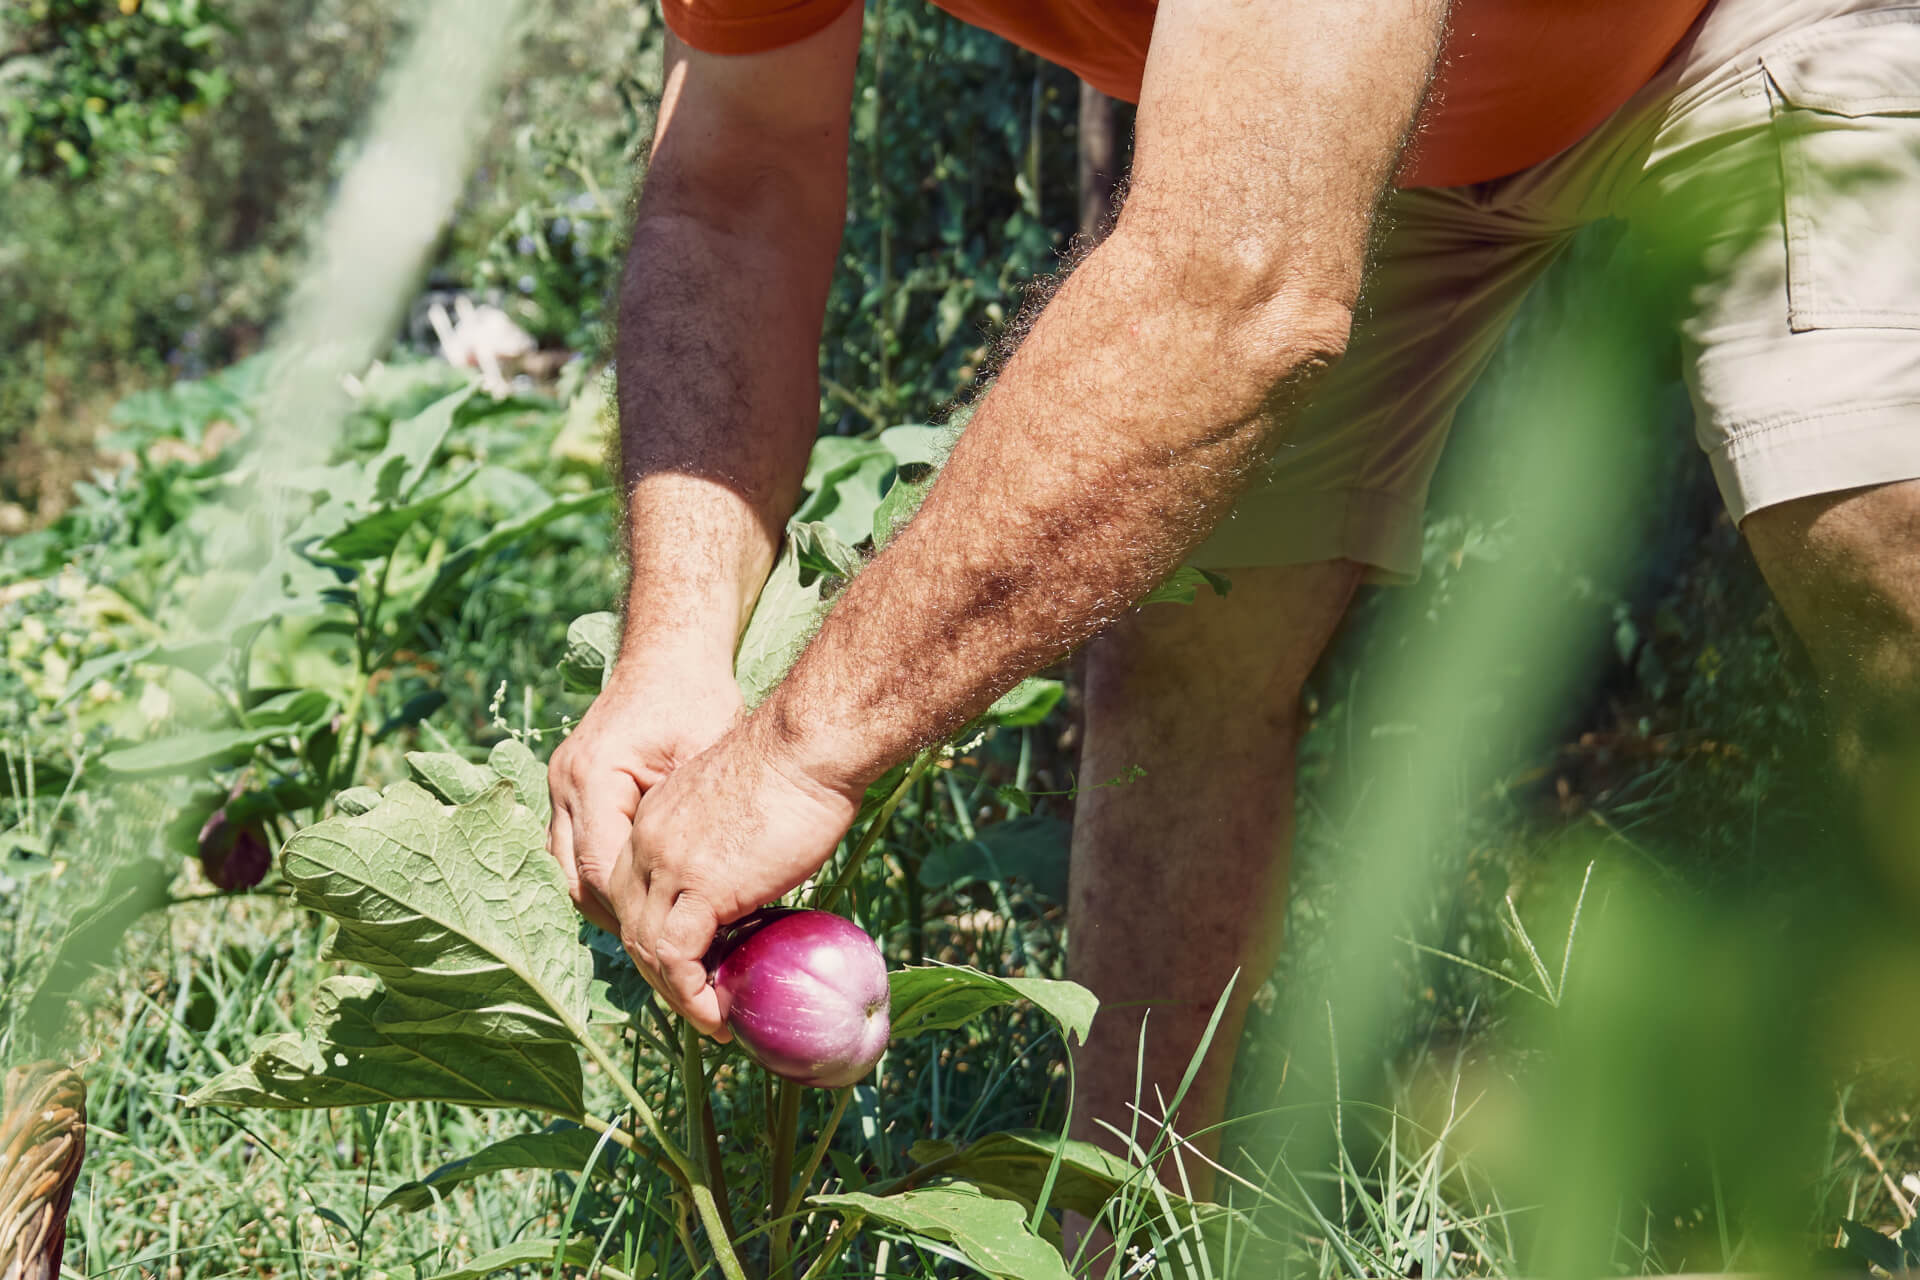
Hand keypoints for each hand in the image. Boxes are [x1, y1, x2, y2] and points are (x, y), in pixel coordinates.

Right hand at [546, 647, 743, 932]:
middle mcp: (564, 785)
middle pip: (577, 881)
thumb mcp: (707, 754)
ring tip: (660, 937)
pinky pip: (578, 853)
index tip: (676, 950)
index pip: (603, 871)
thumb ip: (695, 821)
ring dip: (611, 907)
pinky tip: (647, 900)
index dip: (638, 917)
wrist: (670, 653)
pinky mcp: (573, 791)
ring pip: (571, 873)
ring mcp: (561, 788)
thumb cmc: (696, 697)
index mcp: (592, 776)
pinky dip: (607, 881)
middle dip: (622, 923)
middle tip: (669, 958)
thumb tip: (711, 893)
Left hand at [608, 718, 860, 1035]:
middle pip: (631, 923)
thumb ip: (730, 849)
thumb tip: (753, 886)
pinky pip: (679, 959)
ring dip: (675, 994)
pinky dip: (692, 995)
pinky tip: (717, 1016)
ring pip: (648, 947)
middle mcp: (648, 842)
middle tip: (695, 1000)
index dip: (654, 932)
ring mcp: (669, 865)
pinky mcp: (699, 888)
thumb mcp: (743, 812)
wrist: (809, 747)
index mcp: (655, 819)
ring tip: (709, 1018)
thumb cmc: (799, 767)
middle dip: (657, 970)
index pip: (633, 890)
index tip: (688, 962)